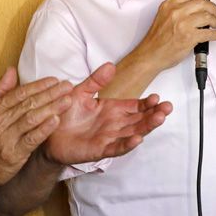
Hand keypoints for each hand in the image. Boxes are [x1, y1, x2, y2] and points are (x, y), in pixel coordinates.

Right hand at [0, 68, 74, 189]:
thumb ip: (1, 90)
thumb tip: (11, 69)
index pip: (20, 93)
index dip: (39, 85)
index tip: (55, 80)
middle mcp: (0, 121)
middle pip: (29, 104)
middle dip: (50, 94)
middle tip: (67, 86)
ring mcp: (6, 137)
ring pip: (31, 119)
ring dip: (51, 108)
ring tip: (67, 100)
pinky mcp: (13, 154)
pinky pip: (31, 139)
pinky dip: (44, 129)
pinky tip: (56, 121)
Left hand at [42, 62, 172, 163]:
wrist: (47, 133)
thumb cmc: (64, 114)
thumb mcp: (80, 92)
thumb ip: (96, 81)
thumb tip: (111, 65)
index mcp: (113, 110)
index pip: (135, 106)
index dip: (147, 103)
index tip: (157, 97)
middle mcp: (115, 124)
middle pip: (140, 119)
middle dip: (154, 114)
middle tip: (167, 108)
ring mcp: (109, 137)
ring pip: (133, 132)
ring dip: (147, 127)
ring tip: (159, 118)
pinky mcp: (100, 150)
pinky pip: (116, 147)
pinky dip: (127, 144)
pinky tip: (137, 138)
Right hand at [137, 0, 215, 70]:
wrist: (151, 54)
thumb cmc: (157, 38)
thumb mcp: (163, 15)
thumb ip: (176, 8)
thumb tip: (194, 4)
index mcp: (169, 5)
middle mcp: (176, 12)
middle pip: (202, 3)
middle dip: (213, 8)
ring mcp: (183, 24)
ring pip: (208, 16)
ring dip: (215, 21)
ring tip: (215, 25)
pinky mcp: (189, 37)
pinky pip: (209, 33)